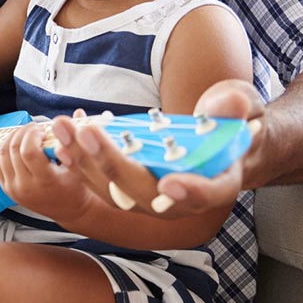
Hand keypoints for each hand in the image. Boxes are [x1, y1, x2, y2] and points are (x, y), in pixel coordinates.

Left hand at [0, 123, 93, 222]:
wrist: (68, 210)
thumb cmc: (75, 188)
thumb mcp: (80, 166)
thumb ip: (75, 140)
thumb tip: (77, 114)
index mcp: (45, 182)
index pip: (29, 152)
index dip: (32, 135)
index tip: (41, 129)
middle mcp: (26, 187)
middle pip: (14, 150)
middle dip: (23, 132)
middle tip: (34, 128)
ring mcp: (14, 189)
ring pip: (2, 154)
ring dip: (11, 138)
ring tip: (25, 133)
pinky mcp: (7, 189)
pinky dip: (2, 149)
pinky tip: (14, 143)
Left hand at [51, 80, 263, 218]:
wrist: (218, 140)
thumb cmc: (233, 123)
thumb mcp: (242, 109)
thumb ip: (234, 107)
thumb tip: (228, 105)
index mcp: (218, 182)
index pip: (208, 194)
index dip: (191, 191)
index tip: (171, 184)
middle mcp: (180, 198)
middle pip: (144, 192)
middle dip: (112, 164)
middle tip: (88, 133)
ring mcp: (150, 195)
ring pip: (113, 189)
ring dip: (84, 160)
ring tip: (62, 127)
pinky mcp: (128, 186)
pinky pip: (99, 181)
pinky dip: (78, 161)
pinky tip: (60, 140)